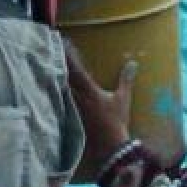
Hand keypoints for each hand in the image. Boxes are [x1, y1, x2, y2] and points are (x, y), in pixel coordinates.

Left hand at [65, 40, 135, 154]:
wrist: (108, 143)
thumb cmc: (116, 120)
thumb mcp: (123, 98)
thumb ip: (126, 80)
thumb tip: (132, 63)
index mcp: (88, 89)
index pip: (75, 68)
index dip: (69, 55)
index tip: (63, 43)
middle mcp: (77, 95)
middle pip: (64, 75)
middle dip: (60, 61)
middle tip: (55, 49)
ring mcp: (72, 105)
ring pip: (61, 86)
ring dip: (58, 74)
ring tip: (53, 63)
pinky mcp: (71, 113)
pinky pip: (63, 97)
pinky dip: (60, 88)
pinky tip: (58, 86)